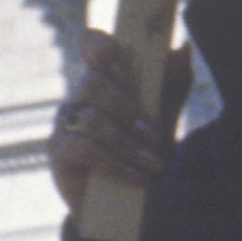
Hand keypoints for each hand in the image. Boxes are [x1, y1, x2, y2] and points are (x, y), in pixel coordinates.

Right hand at [48, 38, 186, 213]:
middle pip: (92, 82)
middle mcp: (80, 94)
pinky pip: (83, 149)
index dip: (100, 44)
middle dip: (127, 108)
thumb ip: (173, 83)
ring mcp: (65, 121)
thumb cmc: (146, 147)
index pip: (91, 44)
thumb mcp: (166, 115)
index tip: (120, 62)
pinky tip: (135, 176)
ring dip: (126, 142)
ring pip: (90, 118)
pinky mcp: (58, 151)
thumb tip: (183, 50)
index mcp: (105, 76)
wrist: (133, 196)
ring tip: (153, 162)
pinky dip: (115, 163)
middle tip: (153, 133)